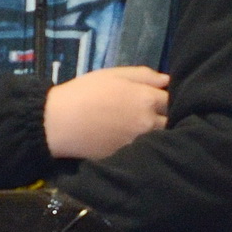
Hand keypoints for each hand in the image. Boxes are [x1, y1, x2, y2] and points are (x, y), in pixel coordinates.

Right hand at [45, 65, 170, 160]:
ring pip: (161, 138)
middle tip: (156, 114)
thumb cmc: (84, 92)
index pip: (172, 99)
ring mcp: (139, 142)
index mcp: (146, 98)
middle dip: (167, 117)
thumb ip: (143, 75)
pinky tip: (134, 140)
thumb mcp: (113, 75)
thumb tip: (167, 80)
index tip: (160, 98)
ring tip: (145, 127)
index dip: (167, 98)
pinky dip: (146, 146)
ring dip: (159, 132)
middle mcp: (148, 122)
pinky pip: (146, 150)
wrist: (59, 123)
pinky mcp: (129, 157)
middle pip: (171, 121)